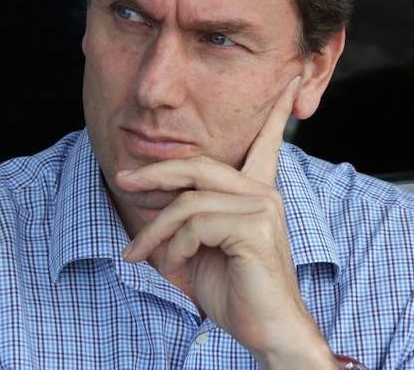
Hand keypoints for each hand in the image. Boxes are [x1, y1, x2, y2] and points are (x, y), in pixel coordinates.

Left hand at [120, 76, 335, 367]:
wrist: (268, 333)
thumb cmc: (237, 292)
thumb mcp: (203, 248)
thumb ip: (190, 219)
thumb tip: (152, 204)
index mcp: (257, 192)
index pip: (268, 142)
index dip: (277, 110)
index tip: (290, 79)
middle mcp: (264, 193)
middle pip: (198, 164)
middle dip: (155, 172)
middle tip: (122, 181)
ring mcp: (262, 208)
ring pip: (188, 200)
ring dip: (154, 231)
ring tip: (138, 255)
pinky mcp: (254, 228)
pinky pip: (194, 223)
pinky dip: (171, 245)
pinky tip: (171, 265)